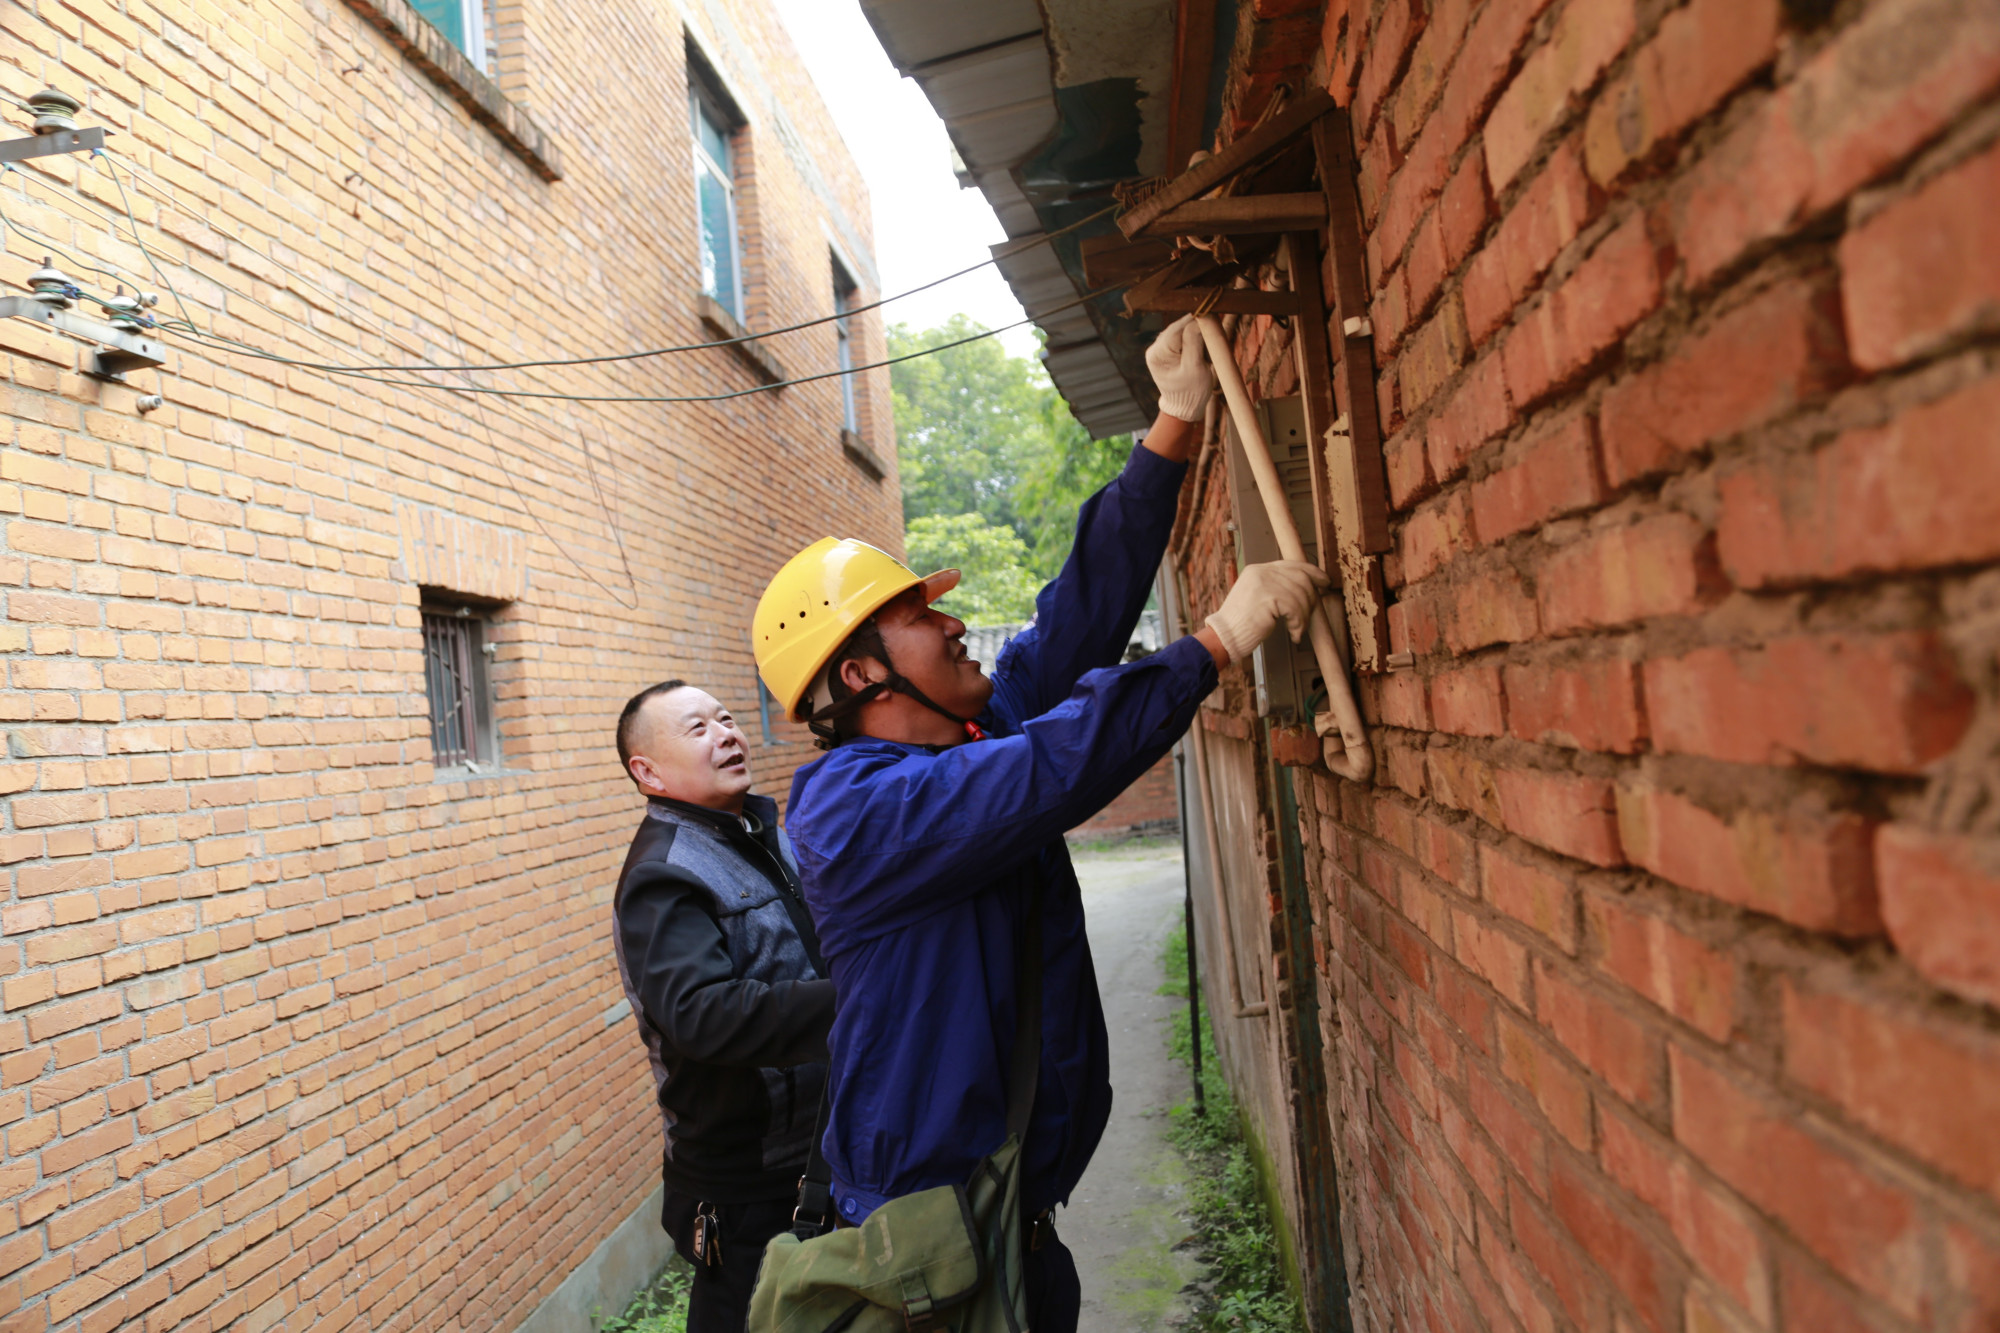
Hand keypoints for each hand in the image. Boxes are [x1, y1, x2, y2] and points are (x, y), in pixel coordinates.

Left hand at [1145, 315, 1213, 421]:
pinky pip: (1181, 338)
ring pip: (1180, 332)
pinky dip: (1192, 341)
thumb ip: (1193, 342)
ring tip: (1205, 348)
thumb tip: (1196, 319)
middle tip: (1210, 337)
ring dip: (1195, 336)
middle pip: (1178, 328)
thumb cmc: (1191, 391)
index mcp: (1157, 354)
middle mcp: (1154, 349)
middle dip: (1195, 330)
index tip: (1211, 321)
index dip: (1194, 323)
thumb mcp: (1195, 367)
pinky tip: (1200, 351)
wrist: (1185, 407)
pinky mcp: (1166, 352)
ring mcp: (1159, 350)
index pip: (1176, 330)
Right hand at [1206, 560, 1328, 662]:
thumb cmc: (1241, 623)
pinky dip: (1299, 624)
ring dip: (1304, 616)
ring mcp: (1264, 583)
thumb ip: (1277, 589)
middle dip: (1311, 598)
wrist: (1225, 636)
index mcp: (1258, 570)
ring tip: (1297, 629)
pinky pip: (1295, 609)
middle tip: (1311, 614)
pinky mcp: (1268, 597)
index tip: (1325, 581)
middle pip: (1301, 578)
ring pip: (1300, 595)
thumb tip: (1306, 590)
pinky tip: (1294, 634)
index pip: (1292, 564)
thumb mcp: (1258, 598)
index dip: (1313, 572)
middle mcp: (1261, 572)